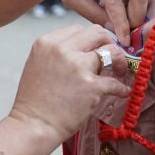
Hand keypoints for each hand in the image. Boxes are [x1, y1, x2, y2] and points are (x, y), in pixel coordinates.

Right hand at [9, 25, 128, 143]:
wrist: (33, 126)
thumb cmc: (34, 101)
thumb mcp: (37, 64)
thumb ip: (56, 52)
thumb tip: (81, 50)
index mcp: (47, 43)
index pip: (78, 29)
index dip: (91, 39)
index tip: (96, 48)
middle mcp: (62, 50)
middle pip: (97, 33)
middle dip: (108, 43)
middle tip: (112, 56)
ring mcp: (78, 67)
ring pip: (111, 51)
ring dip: (119, 61)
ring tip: (119, 71)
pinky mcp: (91, 86)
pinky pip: (115, 82)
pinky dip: (121, 88)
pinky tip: (121, 92)